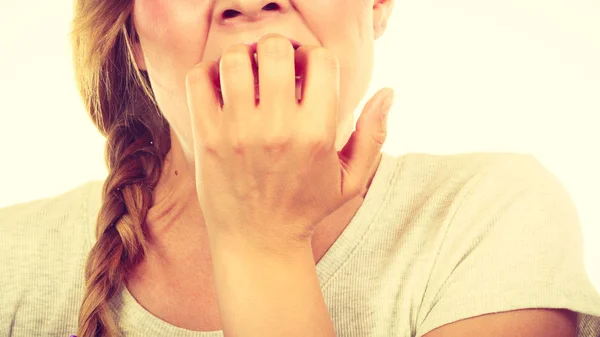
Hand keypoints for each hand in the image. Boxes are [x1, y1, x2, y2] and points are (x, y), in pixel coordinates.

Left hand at [186, 33, 394, 253]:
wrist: (259, 242)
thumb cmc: (306, 208)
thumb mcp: (351, 180)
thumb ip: (374, 135)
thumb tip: (389, 92)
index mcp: (317, 133)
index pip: (320, 59)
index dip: (315, 57)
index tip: (306, 74)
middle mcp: (278, 128)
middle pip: (275, 49)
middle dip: (278, 50)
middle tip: (275, 68)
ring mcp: (238, 131)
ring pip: (234, 58)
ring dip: (243, 58)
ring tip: (248, 75)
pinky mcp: (207, 137)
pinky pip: (199, 79)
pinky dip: (208, 72)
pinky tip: (221, 87)